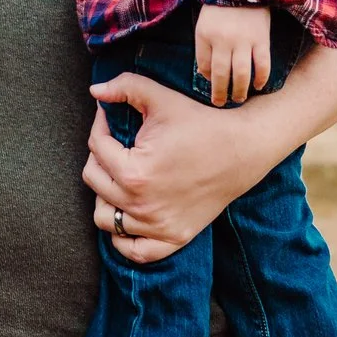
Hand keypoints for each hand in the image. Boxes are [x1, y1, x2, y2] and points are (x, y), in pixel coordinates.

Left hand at [82, 72, 287, 262]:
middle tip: (116, 143)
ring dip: (105, 194)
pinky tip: (126, 212)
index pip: (96, 147)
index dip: (100, 125)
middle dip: (100, 156)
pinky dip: (122, 237)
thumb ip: (124, 86)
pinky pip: (133, 250)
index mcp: (135, 172)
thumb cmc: (200, 123)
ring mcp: (157, 226)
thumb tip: (95, 90)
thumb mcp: (160, 98)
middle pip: (94, 180)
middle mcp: (141, 205)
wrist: (241, 150)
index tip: (110, 116)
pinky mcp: (174, 238)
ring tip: (118, 175)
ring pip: (105, 218)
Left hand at [195, 4, 271, 106]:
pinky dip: (261, 78)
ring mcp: (244, 40)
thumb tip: (206, 75)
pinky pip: (263, 64)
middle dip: (220, 92)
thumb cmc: (220, 8)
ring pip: (241, 73)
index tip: (211, 86)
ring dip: (239, 90)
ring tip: (238, 99)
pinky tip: (258, 86)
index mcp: (206, 34)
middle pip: (221, 74)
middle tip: (221, 103)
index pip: (203, 65)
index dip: (207, 79)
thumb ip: (203, 48)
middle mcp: (223, 39)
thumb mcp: (204, 24)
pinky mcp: (262, 39)